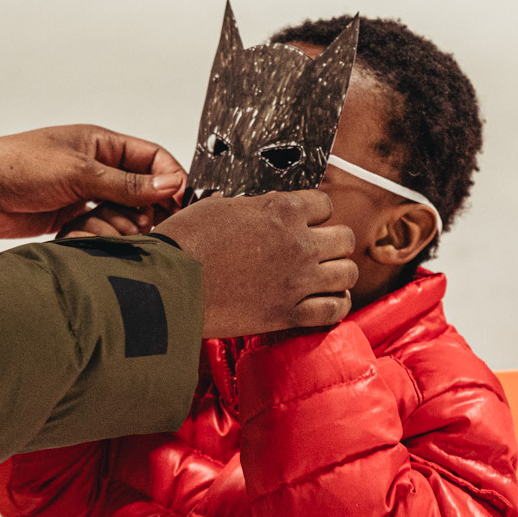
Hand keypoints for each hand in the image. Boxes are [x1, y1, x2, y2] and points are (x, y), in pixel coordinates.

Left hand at [0, 126, 184, 238]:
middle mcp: (97, 167)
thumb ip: (126, 183)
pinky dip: (98, 234)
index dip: (170, 178)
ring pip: (123, 213)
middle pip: (143, 189)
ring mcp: (84, 193)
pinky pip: (101, 229)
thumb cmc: (15, 166)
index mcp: (100, 143)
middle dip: (145, 208)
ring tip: (101, 225)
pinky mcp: (72, 218)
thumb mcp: (78, 172)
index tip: (179, 201)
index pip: (152, 157)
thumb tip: (170, 184)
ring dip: (117, 224)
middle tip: (141, 222)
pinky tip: (82, 233)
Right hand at [155, 191, 359, 336]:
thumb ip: (249, 208)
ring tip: (324, 276)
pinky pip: (334, 309)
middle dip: (333, 241)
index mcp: (281, 210)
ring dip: (338, 273)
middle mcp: (298, 243)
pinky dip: (335, 304)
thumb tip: (253, 209)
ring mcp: (298, 280)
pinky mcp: (289, 313)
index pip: (324, 203)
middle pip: (345, 238)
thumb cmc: (184, 245)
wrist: (169, 286)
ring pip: (347, 273)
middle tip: (318, 249)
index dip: (315, 212)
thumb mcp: (217, 208)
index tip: (307, 221)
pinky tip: (326, 301)